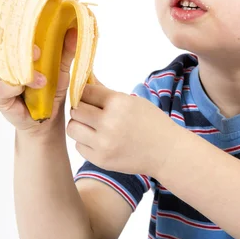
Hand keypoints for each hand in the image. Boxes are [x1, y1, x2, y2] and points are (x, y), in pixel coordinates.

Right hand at [0, 28, 77, 133]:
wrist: (45, 119)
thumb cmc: (51, 90)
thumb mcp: (62, 69)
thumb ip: (66, 51)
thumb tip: (75, 31)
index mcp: (16, 47)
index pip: (10, 30)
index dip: (18, 26)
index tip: (33, 24)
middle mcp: (3, 59)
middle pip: (2, 44)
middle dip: (19, 46)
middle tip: (37, 53)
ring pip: (0, 65)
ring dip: (21, 69)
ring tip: (42, 80)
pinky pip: (1, 86)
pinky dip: (15, 87)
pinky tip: (28, 90)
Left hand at [66, 81, 180, 177]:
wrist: (167, 152)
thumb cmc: (152, 123)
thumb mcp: (133, 101)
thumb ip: (106, 92)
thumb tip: (85, 78)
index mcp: (119, 103)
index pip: (86, 91)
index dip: (85, 92)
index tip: (88, 95)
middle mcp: (109, 123)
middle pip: (75, 110)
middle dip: (80, 108)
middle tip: (89, 110)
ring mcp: (103, 143)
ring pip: (72, 128)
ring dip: (79, 125)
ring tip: (92, 125)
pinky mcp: (101, 159)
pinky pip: (79, 146)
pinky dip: (85, 142)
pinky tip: (99, 139)